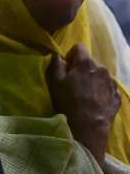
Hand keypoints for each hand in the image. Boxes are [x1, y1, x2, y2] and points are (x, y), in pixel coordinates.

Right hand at [47, 43, 120, 165]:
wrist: (88, 125)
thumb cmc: (69, 101)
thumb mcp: (55, 82)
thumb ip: (56, 65)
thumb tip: (57, 55)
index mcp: (86, 63)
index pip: (79, 47)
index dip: (71, 55)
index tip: (66, 67)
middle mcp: (102, 68)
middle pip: (90, 63)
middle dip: (82, 69)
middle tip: (74, 83)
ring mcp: (112, 82)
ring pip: (100, 75)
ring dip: (92, 80)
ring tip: (85, 94)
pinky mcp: (117, 95)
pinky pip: (107, 87)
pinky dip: (101, 91)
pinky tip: (94, 101)